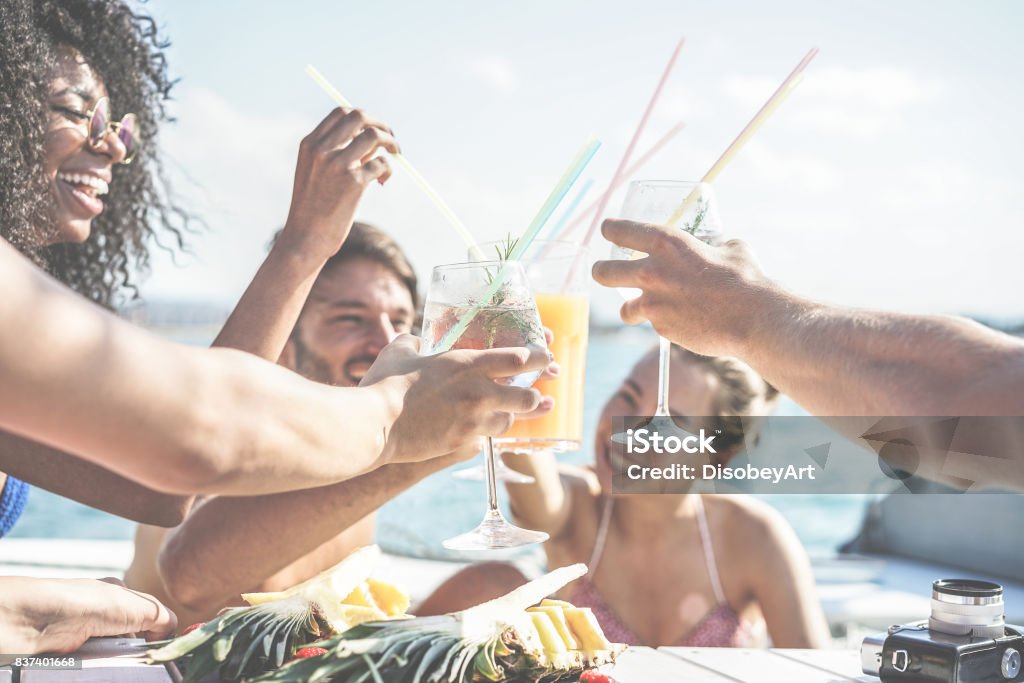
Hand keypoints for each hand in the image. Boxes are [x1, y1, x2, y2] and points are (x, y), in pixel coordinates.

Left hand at [0, 577, 176, 653]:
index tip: (160, 645)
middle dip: (138, 650)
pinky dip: (102, 670)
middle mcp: (102, 614)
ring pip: (115, 655)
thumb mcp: (135, 604)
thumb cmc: (86, 604)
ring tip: (116, 663)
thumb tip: (170, 633)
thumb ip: (161, 616)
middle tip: (138, 657)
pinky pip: (96, 666)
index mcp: (119, 595)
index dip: (156, 630)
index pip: (147, 615)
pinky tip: (101, 668)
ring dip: (120, 662)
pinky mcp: (72, 655)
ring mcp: (86, 635)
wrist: (35, 622)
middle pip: (132, 638)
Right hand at [278, 107, 398, 261]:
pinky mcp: (354, 183)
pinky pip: (382, 164)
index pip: (341, 113)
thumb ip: (337, 154)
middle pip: (360, 117)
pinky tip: (382, 182)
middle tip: (390, 138)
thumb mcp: (315, 174)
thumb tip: (372, 142)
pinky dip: (388, 170)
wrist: (305, 239)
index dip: (363, 117)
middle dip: (381, 124)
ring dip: (391, 142)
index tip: (373, 129)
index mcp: (310, 144)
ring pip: (374, 136)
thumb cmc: (312, 209)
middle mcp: (322, 150)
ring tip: (396, 155)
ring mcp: (338, 165)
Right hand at [361, 334, 553, 463]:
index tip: (546, 357)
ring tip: (509, 412)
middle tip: (536, 393)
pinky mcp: (462, 442)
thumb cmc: (384, 384)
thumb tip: (418, 342)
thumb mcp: (400, 351)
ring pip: (510, 421)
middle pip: (527, 397)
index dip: (538, 358)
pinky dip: (489, 431)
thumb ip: (415, 342)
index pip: (518, 359)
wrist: (374, 426)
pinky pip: (488, 438)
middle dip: (535, 396)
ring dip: (511, 416)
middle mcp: (477, 392)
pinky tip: (486, 428)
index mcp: (466, 363)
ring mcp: (472, 421)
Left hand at [592, 219, 788, 356]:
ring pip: (624, 310)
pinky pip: (654, 325)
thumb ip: (713, 247)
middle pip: (603, 272)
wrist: (752, 318)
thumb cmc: (745, 279)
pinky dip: (663, 324)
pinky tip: (681, 322)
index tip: (607, 229)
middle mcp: (652, 271)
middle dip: (601, 271)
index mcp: (667, 243)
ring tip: (639, 309)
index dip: (611, 229)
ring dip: (631, 308)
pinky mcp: (661, 328)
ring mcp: (653, 303)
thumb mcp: (730, 248)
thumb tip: (716, 248)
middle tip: (602, 272)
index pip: (621, 231)